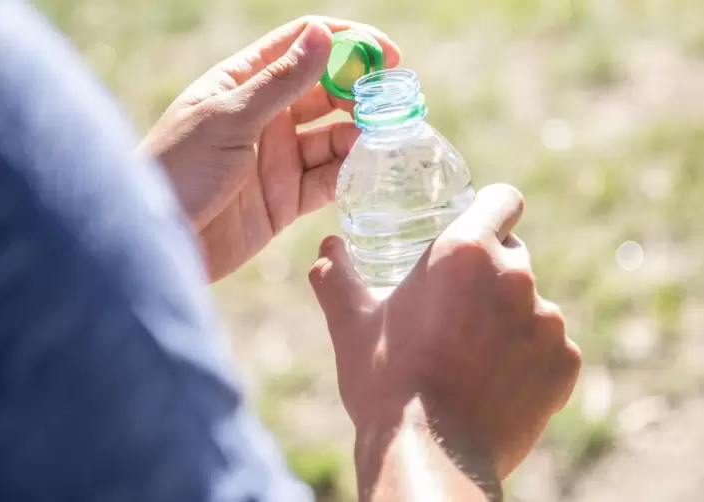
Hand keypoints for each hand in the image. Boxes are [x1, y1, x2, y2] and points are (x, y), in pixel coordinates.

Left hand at [141, 17, 400, 281]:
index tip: (386, 53)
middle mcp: (265, 117)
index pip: (301, 46)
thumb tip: (323, 34)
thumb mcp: (228, 119)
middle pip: (325, 92)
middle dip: (360, 92)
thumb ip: (280, 81)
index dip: (346, 43)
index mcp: (243, 83)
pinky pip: (327, 180)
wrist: (155, 243)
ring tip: (382, 137)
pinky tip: (366, 169)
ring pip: (332, 137)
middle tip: (392, 102)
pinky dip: (349, 174)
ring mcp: (277, 159)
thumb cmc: (178, 169)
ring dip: (359, 134)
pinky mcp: (285, 200)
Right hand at [309, 184, 580, 494]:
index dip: (490, 210)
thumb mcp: (351, 323)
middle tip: (455, 308)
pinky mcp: (565, 363)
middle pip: (513, 254)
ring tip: (470, 355)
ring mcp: (549, 321)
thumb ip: (335, 276)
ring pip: (531, 304)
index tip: (475, 230)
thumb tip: (325, 249)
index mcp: (465, 252)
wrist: (430, 456)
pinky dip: (528, 358)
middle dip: (488, 273)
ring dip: (507, 318)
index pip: (504, 200)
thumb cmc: (386, 382)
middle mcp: (517, 276)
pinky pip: (551, 347)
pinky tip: (494, 383)